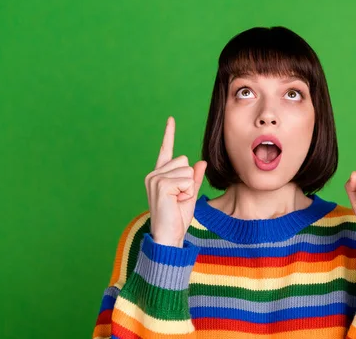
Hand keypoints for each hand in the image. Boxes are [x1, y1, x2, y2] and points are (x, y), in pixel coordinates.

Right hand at [144, 116, 206, 246]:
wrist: (169, 235)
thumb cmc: (178, 218)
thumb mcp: (190, 194)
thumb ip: (194, 178)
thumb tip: (201, 162)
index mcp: (160, 174)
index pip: (166, 150)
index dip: (169, 134)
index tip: (171, 119)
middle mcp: (154, 174)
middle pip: (184, 160)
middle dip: (189, 180)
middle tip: (179, 198)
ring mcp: (155, 178)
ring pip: (186, 170)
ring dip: (188, 187)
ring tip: (176, 201)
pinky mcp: (160, 184)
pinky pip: (185, 180)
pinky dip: (186, 192)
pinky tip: (175, 202)